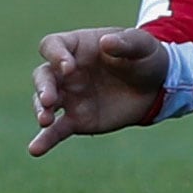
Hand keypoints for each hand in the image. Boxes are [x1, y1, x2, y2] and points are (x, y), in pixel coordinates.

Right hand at [29, 27, 169, 156]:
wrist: (156, 87)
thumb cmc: (145, 57)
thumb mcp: (142, 45)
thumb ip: (125, 42)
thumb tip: (106, 42)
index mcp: (78, 46)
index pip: (53, 45)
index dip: (55, 55)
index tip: (69, 67)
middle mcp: (67, 72)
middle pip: (43, 75)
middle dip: (43, 87)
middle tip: (49, 99)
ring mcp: (70, 97)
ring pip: (44, 103)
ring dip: (40, 110)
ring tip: (45, 120)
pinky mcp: (77, 119)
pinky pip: (56, 130)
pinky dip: (45, 140)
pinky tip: (35, 150)